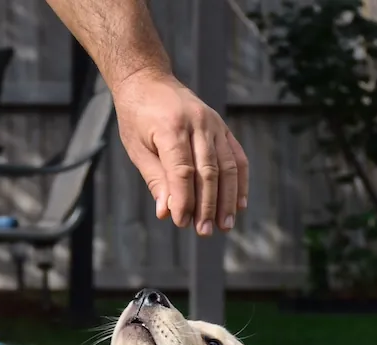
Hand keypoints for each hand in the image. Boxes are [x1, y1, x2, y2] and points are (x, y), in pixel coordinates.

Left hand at [111, 70, 248, 235]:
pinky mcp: (222, 127)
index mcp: (170, 127)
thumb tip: (167, 212)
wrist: (149, 80)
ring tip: (224, 225)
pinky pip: (236, 156)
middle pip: (208, 171)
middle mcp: (197, 123)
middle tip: (205, 232)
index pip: (182, 170)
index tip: (182, 222)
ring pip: (226, 166)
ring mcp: (213, 123)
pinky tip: (239, 204)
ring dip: (227, 199)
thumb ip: (155, 179)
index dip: (184, 199)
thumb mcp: (136, 148)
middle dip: (208, 205)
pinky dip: (240, 182)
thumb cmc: (137, 117)